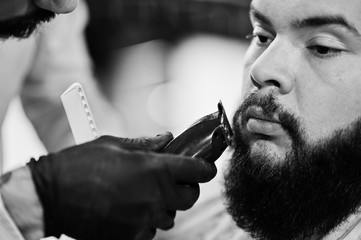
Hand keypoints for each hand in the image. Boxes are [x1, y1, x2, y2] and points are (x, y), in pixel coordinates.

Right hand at [27, 133, 216, 239]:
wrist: (52, 195)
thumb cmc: (81, 164)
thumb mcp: (114, 144)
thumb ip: (146, 144)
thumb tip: (168, 139)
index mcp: (156, 169)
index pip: (198, 171)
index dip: (205, 168)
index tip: (205, 167)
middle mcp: (156, 196)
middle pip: (190, 197)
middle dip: (184, 188)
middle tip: (171, 180)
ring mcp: (145, 220)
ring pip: (170, 216)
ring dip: (163, 206)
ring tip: (142, 195)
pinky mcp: (131, 237)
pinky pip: (150, 231)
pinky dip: (145, 222)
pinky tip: (128, 210)